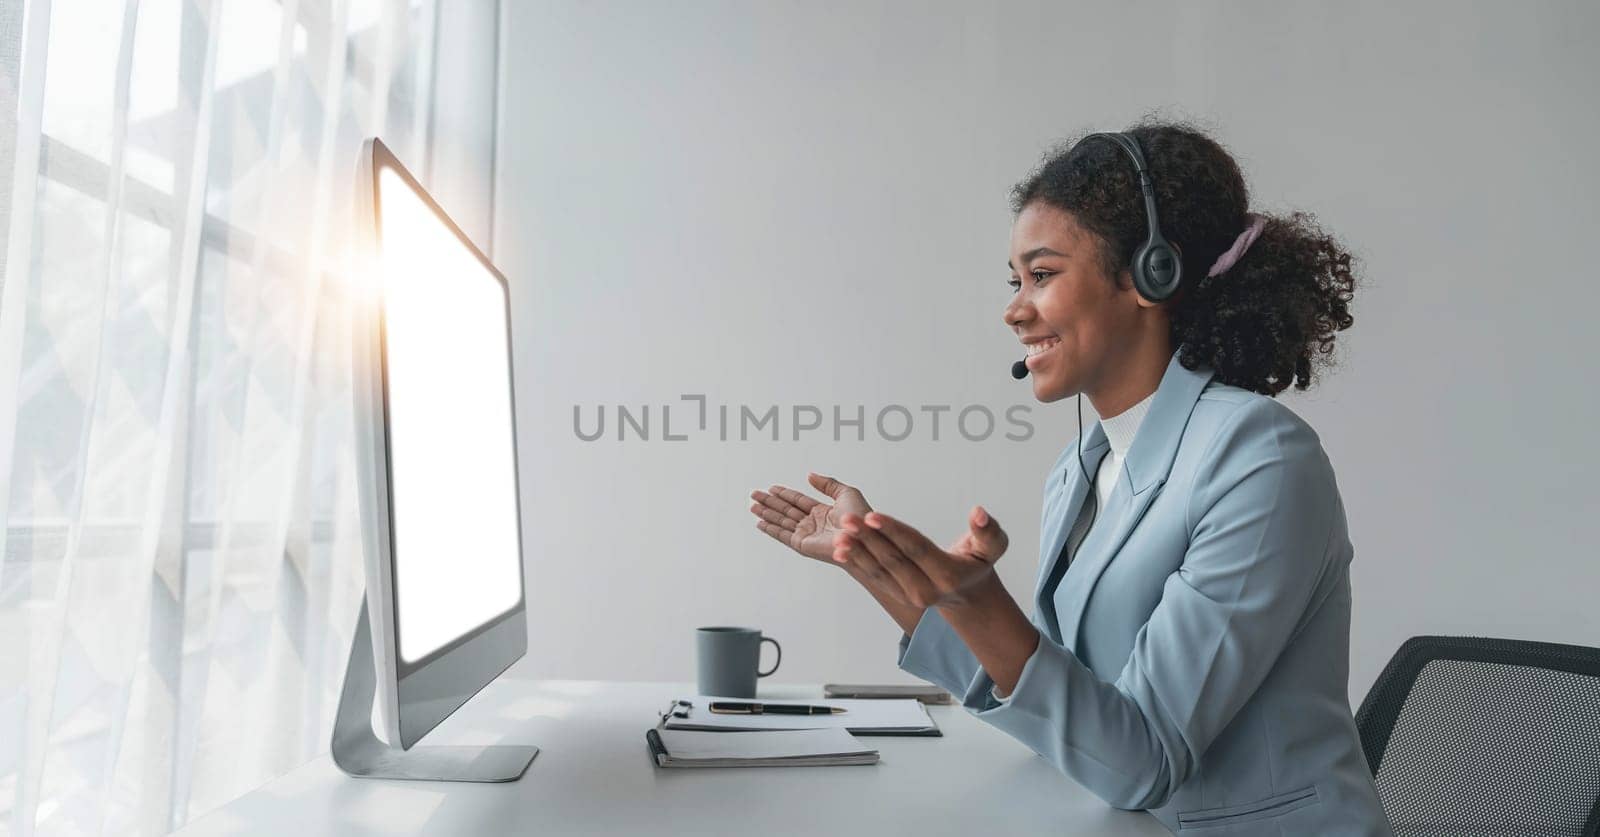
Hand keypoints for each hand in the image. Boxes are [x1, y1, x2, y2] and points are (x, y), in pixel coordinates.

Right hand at [750, 473, 871, 563]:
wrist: (863, 536)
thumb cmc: (860, 517)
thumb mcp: (846, 493)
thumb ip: (827, 484)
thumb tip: (810, 475)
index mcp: (823, 511)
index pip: (798, 501)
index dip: (784, 494)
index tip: (772, 488)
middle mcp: (813, 523)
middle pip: (786, 510)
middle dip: (770, 502)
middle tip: (755, 494)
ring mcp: (807, 534)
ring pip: (781, 521)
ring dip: (767, 513)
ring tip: (753, 506)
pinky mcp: (803, 544)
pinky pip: (783, 535)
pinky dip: (771, 529)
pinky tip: (760, 523)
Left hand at [832, 506, 1008, 608]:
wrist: (967, 593)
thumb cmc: (979, 562)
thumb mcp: (993, 547)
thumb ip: (988, 530)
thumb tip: (979, 512)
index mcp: (948, 576)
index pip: (916, 549)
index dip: (893, 531)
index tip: (872, 515)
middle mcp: (926, 591)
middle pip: (893, 559)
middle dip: (868, 538)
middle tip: (847, 519)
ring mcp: (909, 595)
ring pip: (879, 569)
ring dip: (858, 550)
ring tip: (840, 532)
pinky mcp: (897, 595)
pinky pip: (874, 576)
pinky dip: (857, 561)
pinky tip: (841, 548)